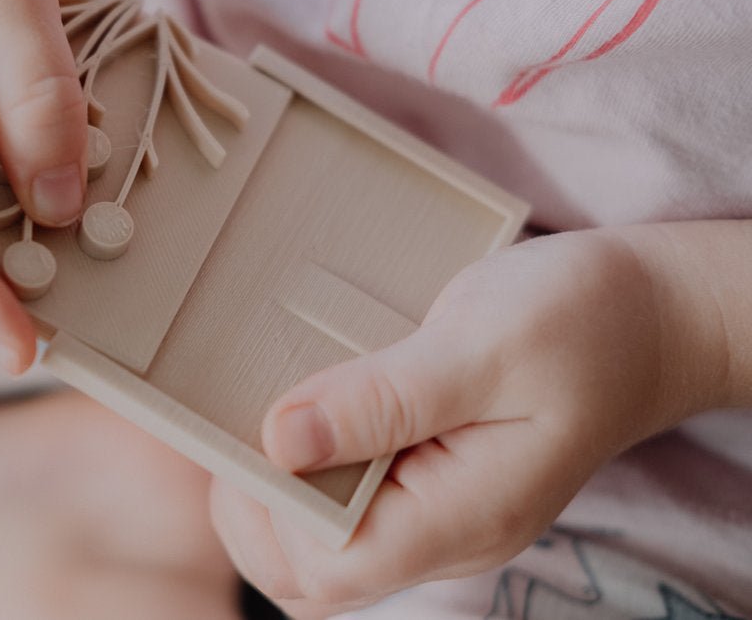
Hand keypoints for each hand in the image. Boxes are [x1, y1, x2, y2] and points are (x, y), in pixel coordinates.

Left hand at [211, 228, 735, 616]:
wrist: (649, 314)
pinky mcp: (436, 478)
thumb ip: (385, 400)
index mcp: (463, 516)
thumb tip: (281, 439)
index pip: (329, 569)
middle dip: (255, 510)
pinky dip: (312, 468)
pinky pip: (354, 502)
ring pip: (327, 543)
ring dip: (278, 490)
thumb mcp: (483, 344)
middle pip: (314, 573)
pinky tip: (308, 411)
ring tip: (264, 412)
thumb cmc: (581, 319)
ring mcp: (443, 511)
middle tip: (238, 422)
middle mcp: (449, 533)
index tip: (245, 432)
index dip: (266, 512)